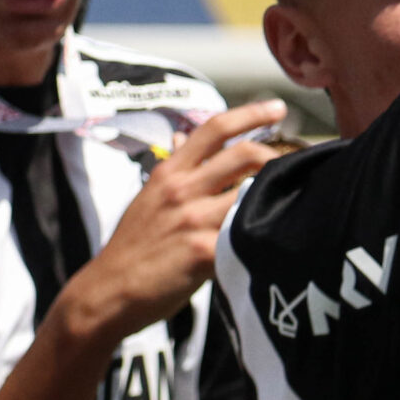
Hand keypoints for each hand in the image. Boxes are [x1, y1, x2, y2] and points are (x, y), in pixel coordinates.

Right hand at [62, 102, 285, 339]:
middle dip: (277, 156)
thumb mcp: (147, 197)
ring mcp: (193, 220)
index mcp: (170, 172)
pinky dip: (263, 234)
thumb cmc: (131, 245)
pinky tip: (276, 239)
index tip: (278, 107)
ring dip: (276, 196)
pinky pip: (244, 236)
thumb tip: (181, 137)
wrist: (106, 292)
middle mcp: (182, 190)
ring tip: (290, 202)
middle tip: (293, 166)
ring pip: (252, 193)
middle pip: (244, 155)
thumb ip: (173, 169)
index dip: (251, 113)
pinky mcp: (202, 252)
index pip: (215, 128)